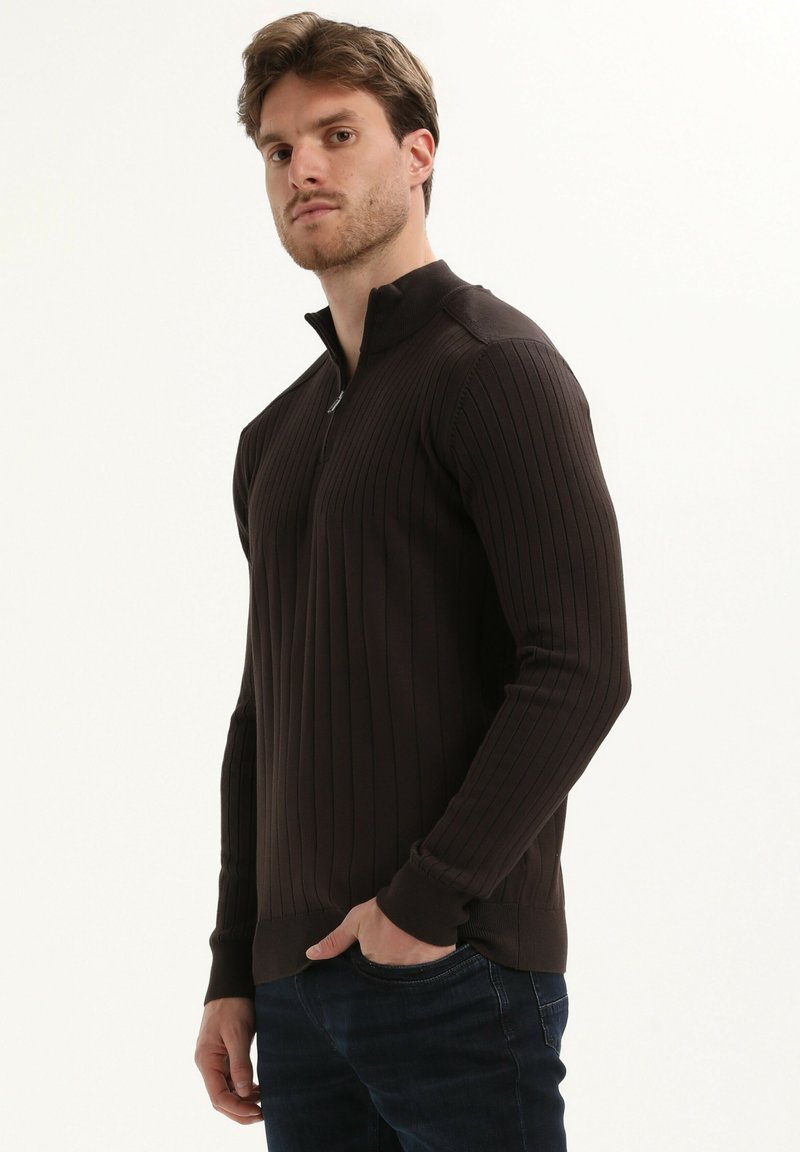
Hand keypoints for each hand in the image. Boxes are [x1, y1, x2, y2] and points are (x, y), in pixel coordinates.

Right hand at [195, 996, 262, 1124]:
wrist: (231, 983)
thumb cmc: (233, 1004)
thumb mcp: (238, 1033)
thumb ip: (240, 1064)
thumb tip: (243, 1094)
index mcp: (206, 1060)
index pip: (218, 1097)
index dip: (237, 1109)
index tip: (257, 1112)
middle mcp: (208, 1063)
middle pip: (220, 1098)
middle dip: (239, 1110)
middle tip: (262, 1115)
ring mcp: (215, 1060)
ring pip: (226, 1091)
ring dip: (242, 1101)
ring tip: (263, 1104)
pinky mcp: (224, 1054)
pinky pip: (231, 1079)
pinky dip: (243, 1088)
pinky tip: (256, 1090)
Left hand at [305, 897, 456, 964]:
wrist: (420, 899)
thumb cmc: (386, 910)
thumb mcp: (356, 921)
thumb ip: (334, 941)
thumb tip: (310, 955)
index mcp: (374, 964)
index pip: (371, 969)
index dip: (375, 956)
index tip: (380, 944)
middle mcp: (393, 973)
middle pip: (389, 974)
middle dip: (391, 962)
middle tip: (397, 944)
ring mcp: (416, 972)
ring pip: (409, 973)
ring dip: (409, 964)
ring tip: (412, 946)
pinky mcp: (436, 966)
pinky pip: (432, 971)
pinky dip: (430, 963)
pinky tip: (429, 951)